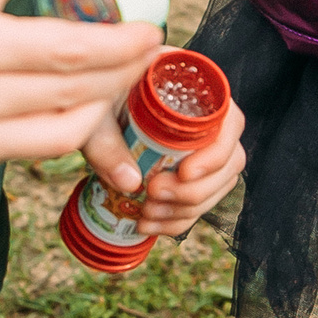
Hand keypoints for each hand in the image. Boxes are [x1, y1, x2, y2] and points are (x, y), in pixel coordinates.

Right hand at [0, 0, 159, 175]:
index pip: (69, 51)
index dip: (120, 45)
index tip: (150, 31)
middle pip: (75, 93)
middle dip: (122, 74)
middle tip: (145, 52)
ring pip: (62, 133)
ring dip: (100, 107)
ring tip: (115, 78)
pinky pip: (31, 150)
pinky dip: (59, 126)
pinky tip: (72, 101)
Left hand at [81, 98, 246, 235]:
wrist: (88, 108)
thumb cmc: (95, 99)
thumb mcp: (96, 112)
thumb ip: (107, 142)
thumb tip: (131, 184)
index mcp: (195, 92)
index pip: (230, 123)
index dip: (215, 153)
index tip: (184, 173)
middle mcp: (208, 120)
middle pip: (228, 162)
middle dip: (194, 190)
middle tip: (154, 194)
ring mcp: (203, 149)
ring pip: (218, 187)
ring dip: (185, 209)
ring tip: (147, 214)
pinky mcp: (190, 174)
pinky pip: (200, 203)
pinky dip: (177, 220)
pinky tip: (148, 224)